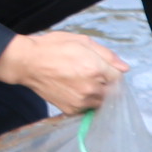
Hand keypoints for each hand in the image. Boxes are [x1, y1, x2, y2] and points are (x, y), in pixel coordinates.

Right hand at [0, 30, 127, 111]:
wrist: (27, 63)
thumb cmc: (53, 48)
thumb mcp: (81, 41)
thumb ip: (106, 54)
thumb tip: (124, 68)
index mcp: (96, 69)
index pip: (118, 77)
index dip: (110, 71)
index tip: (101, 68)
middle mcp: (91, 88)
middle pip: (112, 92)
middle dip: (105, 83)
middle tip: (88, 74)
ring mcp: (81, 101)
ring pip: (100, 102)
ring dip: (96, 94)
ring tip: (80, 82)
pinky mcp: (71, 109)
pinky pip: (87, 108)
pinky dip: (84, 101)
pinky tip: (73, 90)